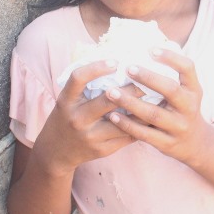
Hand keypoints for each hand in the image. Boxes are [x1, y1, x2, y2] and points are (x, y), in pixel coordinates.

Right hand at [32, 60, 143, 175]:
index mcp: (66, 101)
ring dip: (141, 109)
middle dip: (130, 90)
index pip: (78, 78)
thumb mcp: (68, 99)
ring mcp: (90, 136)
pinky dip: (141, 126)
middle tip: (147, 80)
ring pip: (122, 122)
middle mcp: (77, 119)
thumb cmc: (67, 116)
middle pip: (107, 102)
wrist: (56, 152)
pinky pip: (126, 136)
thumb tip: (116, 61)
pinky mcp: (102, 150)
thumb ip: (85, 84)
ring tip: (157, 97)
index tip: (115, 61)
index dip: (97, 67)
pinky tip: (153, 115)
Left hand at [104, 48, 210, 164]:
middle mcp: (189, 107)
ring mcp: (179, 126)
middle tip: (127, 68)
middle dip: (148, 78)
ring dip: (130, 102)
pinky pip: (145, 134)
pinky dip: (128, 124)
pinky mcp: (167, 143)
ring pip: (153, 114)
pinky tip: (113, 115)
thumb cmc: (182, 108)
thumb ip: (172, 74)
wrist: (195, 143)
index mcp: (194, 89)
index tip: (150, 49)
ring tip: (111, 92)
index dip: (171, 57)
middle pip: (171, 90)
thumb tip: (147, 47)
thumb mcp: (186, 90)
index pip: (188, 68)